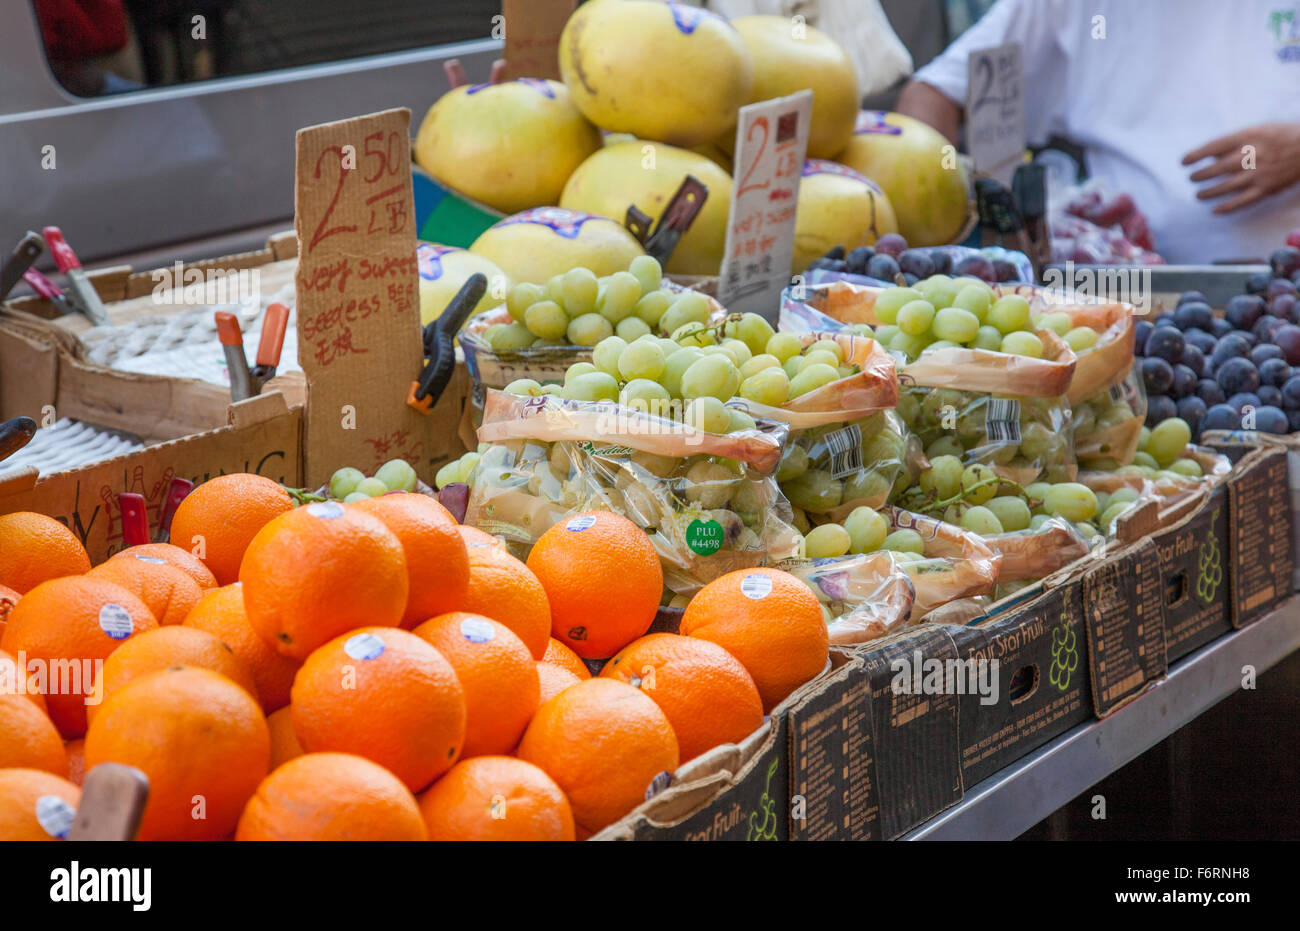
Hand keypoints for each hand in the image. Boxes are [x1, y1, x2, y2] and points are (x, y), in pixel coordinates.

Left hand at [1182, 123, 1299, 213]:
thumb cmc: (1281, 136)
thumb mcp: (1258, 131)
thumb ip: (1234, 142)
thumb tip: (1210, 155)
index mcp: (1247, 137)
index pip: (1213, 147)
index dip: (1195, 156)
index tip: (1183, 162)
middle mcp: (1251, 155)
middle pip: (1216, 169)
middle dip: (1199, 175)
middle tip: (1192, 178)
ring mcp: (1258, 174)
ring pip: (1225, 187)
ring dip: (1208, 193)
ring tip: (1198, 195)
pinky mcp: (1266, 189)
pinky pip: (1242, 201)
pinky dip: (1227, 208)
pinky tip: (1215, 210)